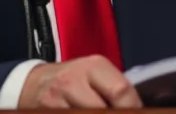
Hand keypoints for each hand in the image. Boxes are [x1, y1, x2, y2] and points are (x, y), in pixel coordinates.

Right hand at [19, 55, 142, 107]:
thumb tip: (141, 107)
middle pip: (104, 110)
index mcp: (93, 67)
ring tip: (97, 111)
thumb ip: (116, 89)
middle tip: (119, 113)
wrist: (34, 84)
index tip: (137, 112)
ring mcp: (58, 100)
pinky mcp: (48, 111)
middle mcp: (73, 81)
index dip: (133, 109)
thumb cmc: (73, 80)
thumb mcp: (94, 75)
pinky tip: (82, 112)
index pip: (122, 92)